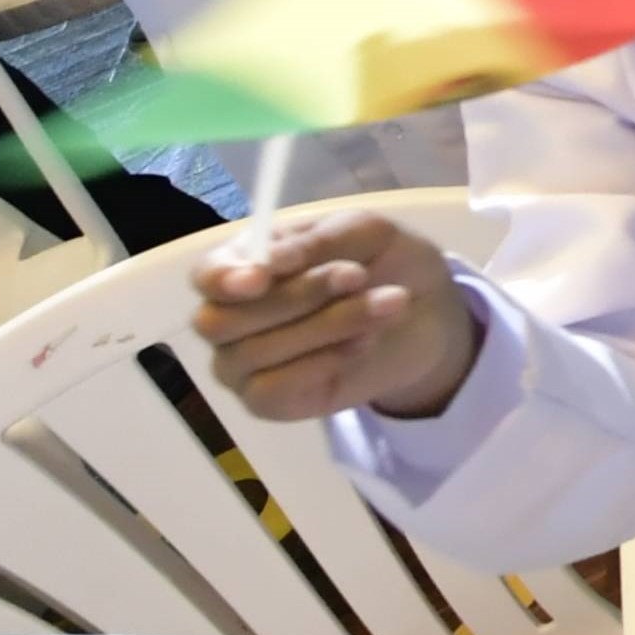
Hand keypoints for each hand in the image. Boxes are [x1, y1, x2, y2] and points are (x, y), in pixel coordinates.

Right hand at [192, 206, 482, 422]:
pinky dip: (322, 363)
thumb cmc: (384, 262)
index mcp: (243, 264)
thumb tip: (270, 261)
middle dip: (296, 296)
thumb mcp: (363, 233)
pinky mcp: (268, 402)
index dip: (223, 278)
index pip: (205, 276)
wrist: (429, 313)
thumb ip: (315, 242)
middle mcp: (230, 317)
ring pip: (254, 353)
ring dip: (327, 324)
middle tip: (357, 276)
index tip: (261, 277)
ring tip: (386, 303)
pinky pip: (272, 390)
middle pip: (221, 320)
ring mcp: (243, 365)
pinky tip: (362, 343)